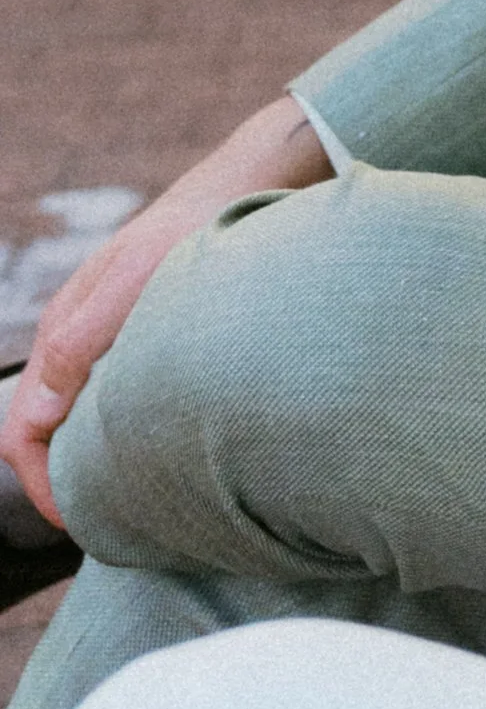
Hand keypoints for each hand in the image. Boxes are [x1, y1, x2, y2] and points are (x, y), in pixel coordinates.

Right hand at [0, 98, 331, 528]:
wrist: (241, 189)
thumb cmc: (191, 230)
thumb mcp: (134, 283)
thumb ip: (79, 345)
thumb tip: (32, 419)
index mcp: (61, 334)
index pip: (21, 433)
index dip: (42, 485)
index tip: (81, 519)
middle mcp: (75, 341)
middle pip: (44, 435)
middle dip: (67, 481)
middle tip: (116, 519)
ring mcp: (105, 340)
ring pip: (79, 420)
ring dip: (96, 460)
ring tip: (143, 494)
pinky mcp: (139, 338)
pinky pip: (113, 401)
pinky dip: (123, 434)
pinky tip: (165, 449)